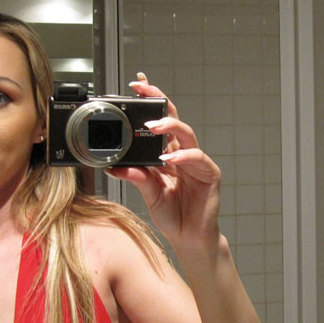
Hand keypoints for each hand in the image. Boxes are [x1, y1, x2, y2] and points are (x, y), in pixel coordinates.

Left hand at [105, 73, 221, 249]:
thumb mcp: (148, 193)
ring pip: (186, 134)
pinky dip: (184, 156)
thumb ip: (135, 177)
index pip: (158, 121)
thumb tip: (114, 166)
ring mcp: (196, 162)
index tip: (135, 84)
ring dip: (169, 127)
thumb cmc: (171, 214)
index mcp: (166, 154)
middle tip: (144, 90)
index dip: (150, 101)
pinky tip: (171, 158)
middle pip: (173, 119)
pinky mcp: (209, 174)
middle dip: (159, 102)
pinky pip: (197, 158)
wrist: (189, 238)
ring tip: (152, 126)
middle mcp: (182, 153)